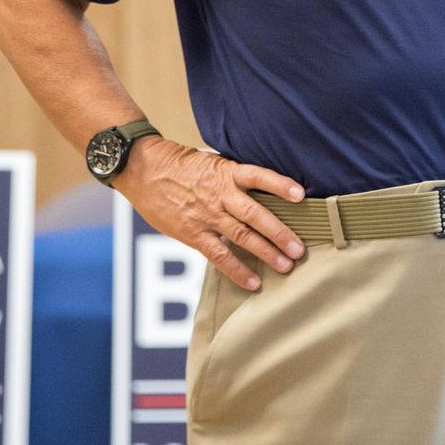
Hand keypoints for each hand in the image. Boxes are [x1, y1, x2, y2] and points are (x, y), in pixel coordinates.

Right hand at [112, 137, 306, 290]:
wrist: (143, 169)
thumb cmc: (180, 165)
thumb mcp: (211, 162)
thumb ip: (234, 177)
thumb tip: (263, 191)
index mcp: (226, 172)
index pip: (258, 176)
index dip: (280, 185)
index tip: (301, 196)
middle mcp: (219, 194)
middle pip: (255, 214)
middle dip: (279, 232)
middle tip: (299, 249)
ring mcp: (206, 215)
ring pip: (241, 236)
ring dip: (266, 252)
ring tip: (286, 266)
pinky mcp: (192, 233)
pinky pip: (218, 254)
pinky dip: (236, 270)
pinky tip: (253, 282)